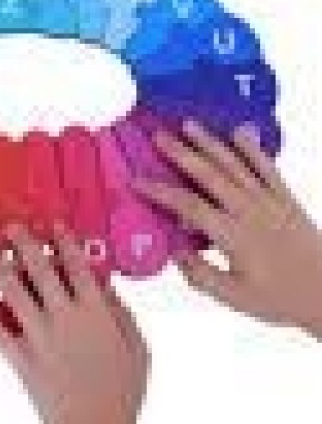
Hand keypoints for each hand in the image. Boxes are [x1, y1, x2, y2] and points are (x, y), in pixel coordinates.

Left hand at [0, 223, 148, 423]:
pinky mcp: (20, 357)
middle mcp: (66, 320)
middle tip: (10, 226)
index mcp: (98, 315)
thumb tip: (107, 285)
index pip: (79, 268)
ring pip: (12, 292)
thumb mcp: (139, 352)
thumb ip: (123, 315)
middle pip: (40, 270)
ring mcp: (40, 338)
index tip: (53, 225)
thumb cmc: (121, 396)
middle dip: (23, 244)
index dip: (65, 242)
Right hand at [134, 121, 321, 338]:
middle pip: (210, 175)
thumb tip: (174, 251)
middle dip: (181, 154)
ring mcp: (270, 202)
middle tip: (158, 136)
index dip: (159, 191)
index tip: (136, 181)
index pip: (188, 205)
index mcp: (233, 235)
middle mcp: (250, 212)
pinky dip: (253, 149)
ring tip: (189, 124)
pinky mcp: (287, 200)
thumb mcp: (235, 298)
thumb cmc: (282, 299)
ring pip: (235, 165)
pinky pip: (268, 168)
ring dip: (211, 143)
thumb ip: (201, 275)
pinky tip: (240, 133)